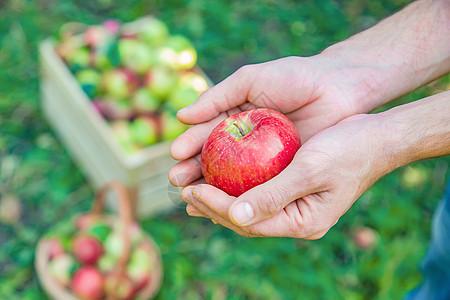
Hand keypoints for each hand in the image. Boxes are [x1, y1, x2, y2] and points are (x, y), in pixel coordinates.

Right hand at [169, 56, 366, 187]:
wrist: (338, 88)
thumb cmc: (295, 77)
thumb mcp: (252, 79)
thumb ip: (216, 97)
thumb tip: (179, 116)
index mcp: (234, 118)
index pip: (205, 135)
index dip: (189, 146)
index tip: (175, 156)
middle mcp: (244, 142)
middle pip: (214, 160)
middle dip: (193, 172)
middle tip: (178, 181)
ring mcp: (262, 160)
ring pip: (232, 179)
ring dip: (211, 189)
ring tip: (192, 198)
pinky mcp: (282, 174)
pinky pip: (258, 189)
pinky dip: (241, 198)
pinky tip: (226, 207)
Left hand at [181, 114, 387, 237]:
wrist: (377, 138)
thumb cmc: (348, 150)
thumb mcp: (310, 170)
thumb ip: (273, 195)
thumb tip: (236, 216)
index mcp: (302, 222)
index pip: (248, 221)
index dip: (216, 205)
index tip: (191, 189)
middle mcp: (297, 220)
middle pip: (245, 219)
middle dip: (212, 205)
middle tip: (183, 191)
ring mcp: (296, 207)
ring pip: (249, 208)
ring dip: (220, 198)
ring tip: (193, 190)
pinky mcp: (295, 192)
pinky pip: (258, 193)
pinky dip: (237, 187)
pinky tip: (221, 177)